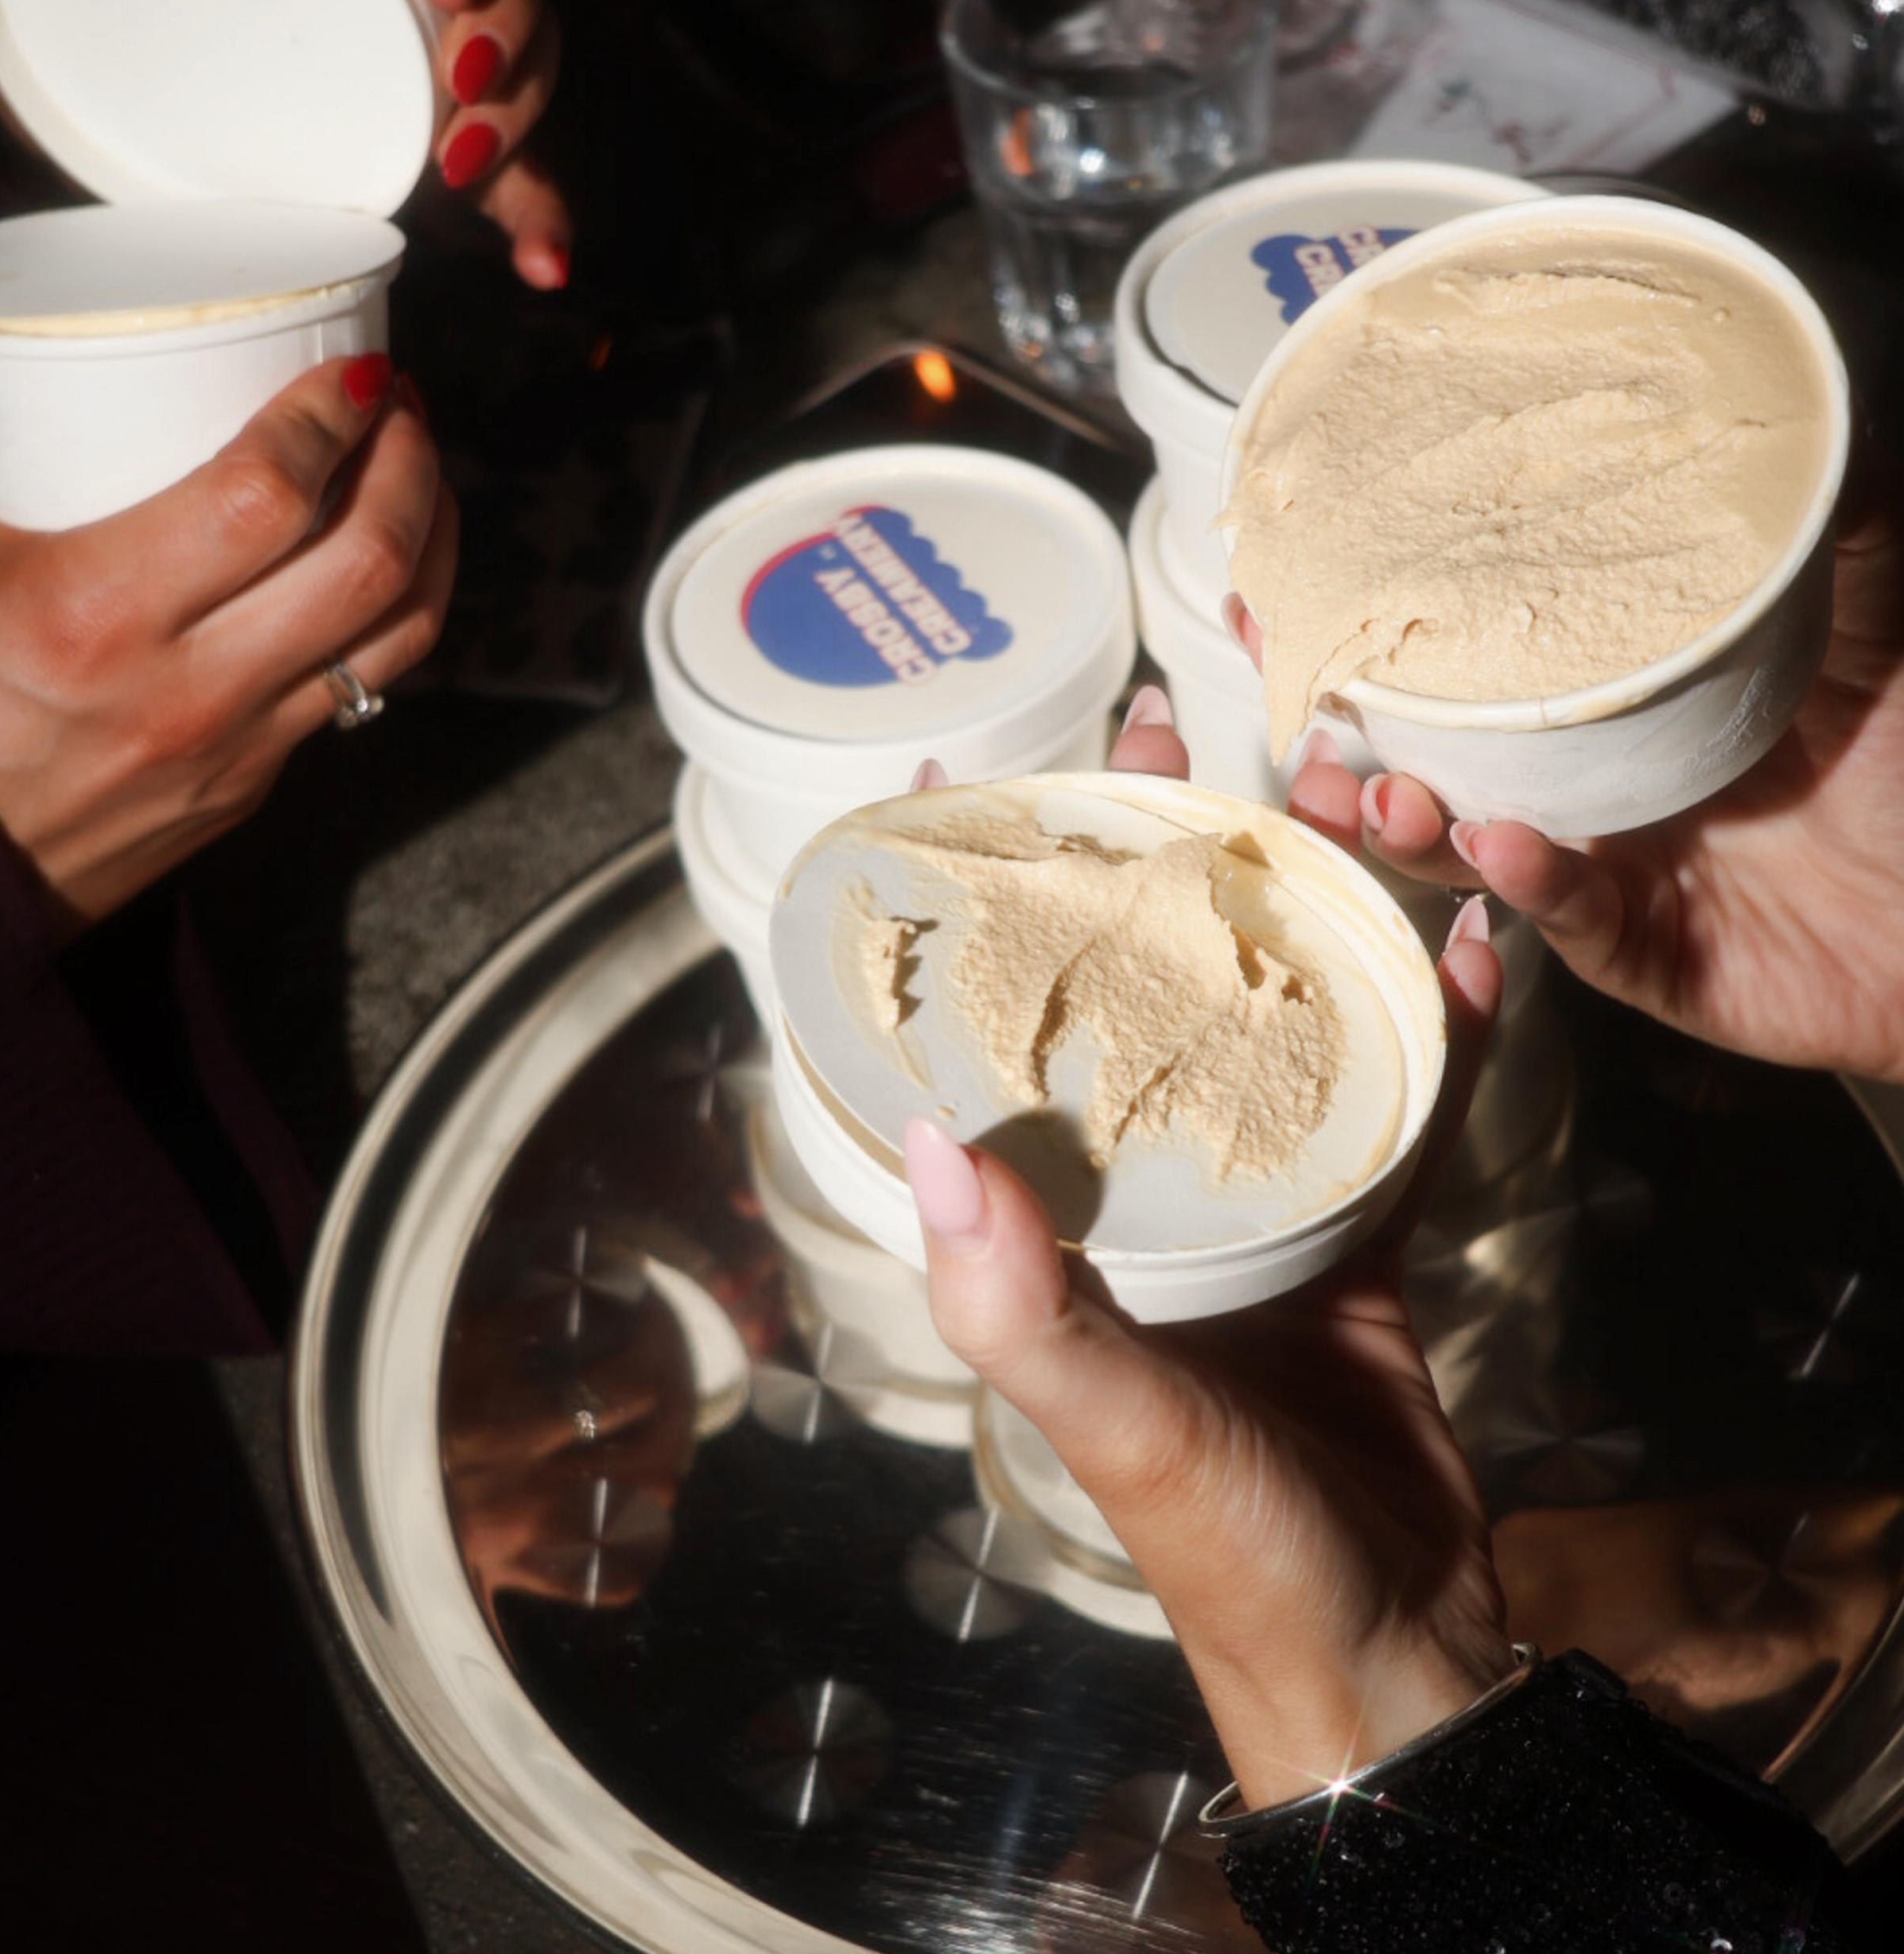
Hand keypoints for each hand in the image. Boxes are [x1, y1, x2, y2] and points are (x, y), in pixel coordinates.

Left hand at [0, 0, 572, 290]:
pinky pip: (528, 171)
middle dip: (511, 44)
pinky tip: (546, 271)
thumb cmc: (99, 54)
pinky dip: (543, 219)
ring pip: (533, 67)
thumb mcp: (37, 13)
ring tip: (472, 183)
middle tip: (460, 102)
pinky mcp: (451, 139)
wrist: (134, 133)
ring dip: (526, 127)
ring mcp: (438, 58)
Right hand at [0, 357, 455, 935]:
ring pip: (399, 628)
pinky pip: (364, 681)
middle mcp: (184, 691)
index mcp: (92, 616)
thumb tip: (55, 338)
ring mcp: (236, 747)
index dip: (327, 419)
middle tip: (398, 403)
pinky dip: (397, 603)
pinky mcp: (257, 780)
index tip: (348, 372)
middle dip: (410, 460)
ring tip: (414, 465)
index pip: (266, 499)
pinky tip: (385, 553)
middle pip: (368, 561)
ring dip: (433, 530)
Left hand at [905, 691, 1513, 1811]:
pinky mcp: (1357, 1226)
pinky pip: (1389, 1097)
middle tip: (1158, 737)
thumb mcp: (1116, 1420)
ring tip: (1306, 793)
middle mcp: (1135, 1197)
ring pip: (1254, 1019)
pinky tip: (1457, 945)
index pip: (977, 1041)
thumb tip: (926, 1138)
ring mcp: (1250, 1202)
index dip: (957, 916)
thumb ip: (1019, 1300)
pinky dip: (1424, 1023)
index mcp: (1051, 1230)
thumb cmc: (1232, 1549)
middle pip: (1120, 991)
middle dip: (1132, 862)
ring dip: (1277, 910)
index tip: (955, 787)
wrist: (1394, 1646)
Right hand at [1264, 474, 1903, 1083]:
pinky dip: (1535, 887)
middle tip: (1299, 717)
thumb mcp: (1867, 589)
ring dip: (1408, 829)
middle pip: (1425, 768)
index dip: (1359, 638)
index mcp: (1606, 702)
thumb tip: (1788, 367)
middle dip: (1341, 749)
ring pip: (1468, 858)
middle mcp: (1590, 790)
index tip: (1278, 599)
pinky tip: (1506, 847)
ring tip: (1384, 795)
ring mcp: (1614, 876)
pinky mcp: (1656, 956)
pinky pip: (1574, 924)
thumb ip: (1817, 500)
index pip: (1455, 665)